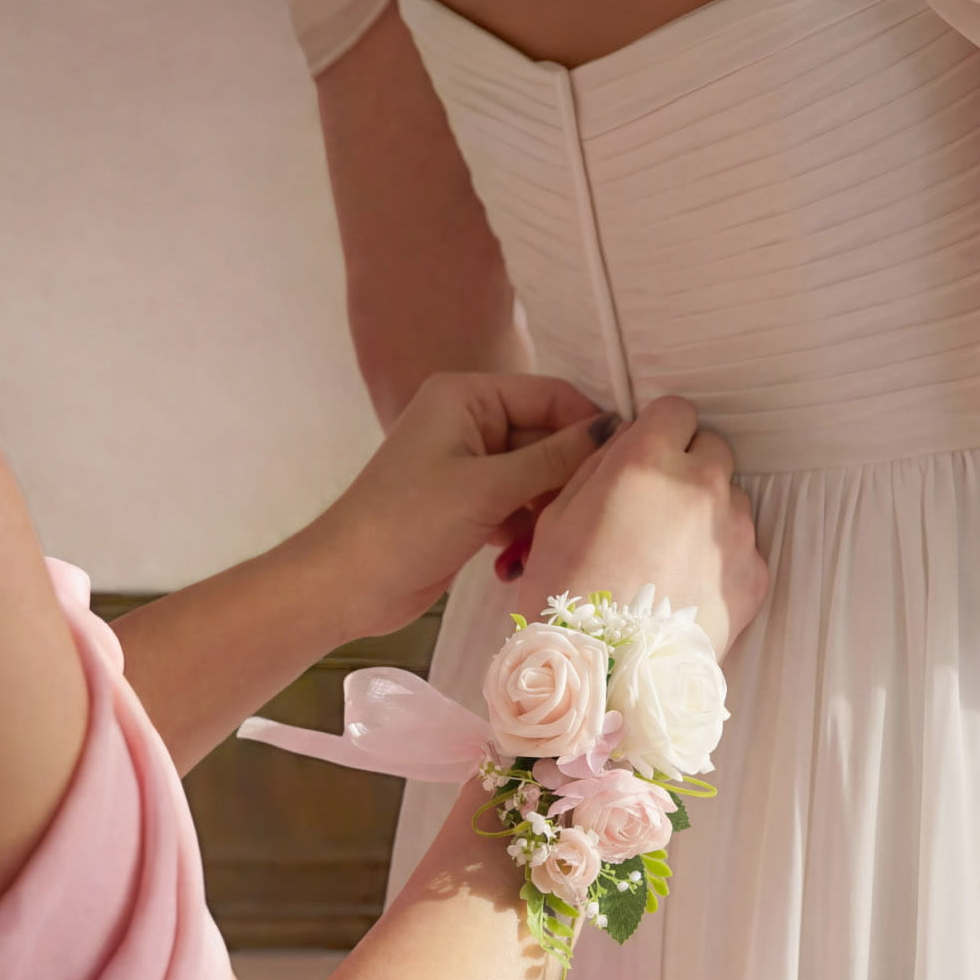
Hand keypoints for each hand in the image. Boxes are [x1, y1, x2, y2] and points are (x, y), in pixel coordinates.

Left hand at [318, 372, 613, 635]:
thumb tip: (615, 429)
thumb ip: (555, 457)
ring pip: (537, 479)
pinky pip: (518, 508)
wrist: (347, 584)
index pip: (552, 396)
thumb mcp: (488, 487)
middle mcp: (470, 422)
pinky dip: (525, 532)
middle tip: (596, 515)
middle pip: (548, 438)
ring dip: (548, 512)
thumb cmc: (406, 524)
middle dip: (569, 478)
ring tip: (555, 541)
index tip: (631, 463)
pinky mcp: (468, 505)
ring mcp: (469, 466)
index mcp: (468, 395)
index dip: (591, 427)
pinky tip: (519, 560)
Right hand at [515, 397, 768, 657]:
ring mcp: (735, 533)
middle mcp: (701, 487)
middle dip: (688, 469)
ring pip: (731, 500)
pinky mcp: (753, 577)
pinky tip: (687, 587)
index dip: (660, 432)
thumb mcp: (557, 516)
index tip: (649, 456)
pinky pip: (743, 549)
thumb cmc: (566, 595)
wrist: (604, 674)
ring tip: (670, 558)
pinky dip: (720, 560)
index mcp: (647, 462)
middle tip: (657, 509)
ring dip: (706, 516)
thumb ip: (598, 465)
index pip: (677, 410)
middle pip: (712, 450)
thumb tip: (626, 441)